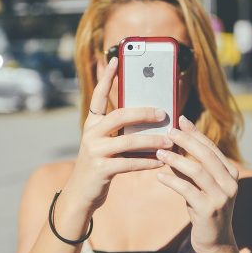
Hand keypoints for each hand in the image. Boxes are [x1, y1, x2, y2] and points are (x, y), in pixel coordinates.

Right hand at [62, 57, 171, 212]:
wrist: (82, 193)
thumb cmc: (100, 163)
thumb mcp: (106, 143)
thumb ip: (121, 130)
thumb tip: (152, 119)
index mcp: (92, 123)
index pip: (98, 96)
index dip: (106, 78)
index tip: (115, 59)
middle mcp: (90, 133)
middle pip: (120, 115)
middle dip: (144, 112)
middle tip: (163, 113)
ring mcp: (94, 151)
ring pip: (129, 140)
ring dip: (152, 141)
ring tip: (169, 141)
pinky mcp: (101, 169)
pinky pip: (130, 163)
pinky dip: (147, 162)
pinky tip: (160, 161)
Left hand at [155, 115, 239, 252]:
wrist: (215, 241)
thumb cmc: (205, 208)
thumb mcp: (200, 185)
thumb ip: (190, 167)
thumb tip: (172, 144)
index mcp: (231, 173)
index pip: (212, 147)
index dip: (195, 132)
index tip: (180, 119)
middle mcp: (230, 183)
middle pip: (206, 155)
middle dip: (186, 141)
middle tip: (168, 132)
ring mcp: (221, 197)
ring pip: (197, 171)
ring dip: (176, 159)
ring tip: (159, 153)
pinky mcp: (208, 210)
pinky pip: (187, 190)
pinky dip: (172, 181)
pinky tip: (159, 177)